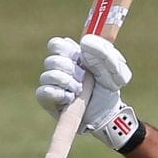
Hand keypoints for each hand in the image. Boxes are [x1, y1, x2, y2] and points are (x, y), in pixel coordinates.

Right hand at [35, 35, 140, 150]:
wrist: (108, 114)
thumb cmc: (109, 90)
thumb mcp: (115, 69)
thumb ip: (104, 52)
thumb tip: (84, 43)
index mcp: (71, 57)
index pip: (55, 45)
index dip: (66, 51)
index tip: (80, 59)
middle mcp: (58, 69)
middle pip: (51, 60)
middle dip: (70, 69)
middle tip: (84, 78)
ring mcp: (52, 85)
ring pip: (47, 76)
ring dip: (66, 83)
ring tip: (79, 91)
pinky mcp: (48, 101)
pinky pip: (42, 92)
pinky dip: (58, 94)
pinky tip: (70, 99)